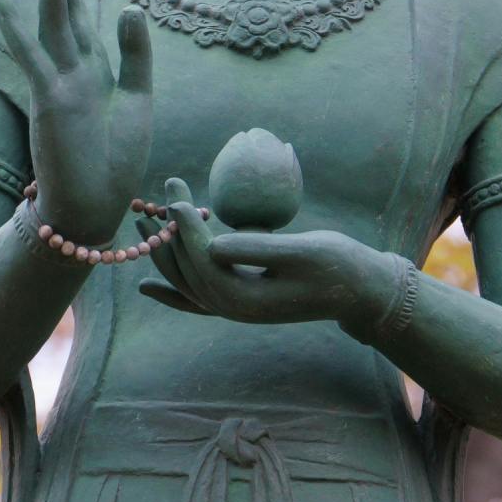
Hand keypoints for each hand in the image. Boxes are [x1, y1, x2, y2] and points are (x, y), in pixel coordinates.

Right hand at [0, 0, 151, 244]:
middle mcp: (71, 67)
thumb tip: (131, 5)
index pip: (81, 12)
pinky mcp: (50, 99)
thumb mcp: (138, 99)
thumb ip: (136, 54)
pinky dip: (15, 26)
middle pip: (66, 4)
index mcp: (92, 67)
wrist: (93, 207)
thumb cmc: (114, 160)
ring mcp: (58, 80)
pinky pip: (31, 55)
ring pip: (53, 18)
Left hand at [137, 179, 392, 328]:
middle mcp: (233, 309)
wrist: (357, 290)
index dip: (187, 229)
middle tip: (162, 192)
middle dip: (170, 232)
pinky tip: (147, 287)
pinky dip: (171, 291)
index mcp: (246, 299)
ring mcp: (235, 308)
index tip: (176, 198)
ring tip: (145, 221)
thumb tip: (213, 243)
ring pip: (187, 282)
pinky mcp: (240, 300)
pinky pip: (196, 299)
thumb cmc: (336, 265)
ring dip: (165, 252)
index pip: (204, 261)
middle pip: (188, 271)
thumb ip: (258, 249)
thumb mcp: (302, 252)